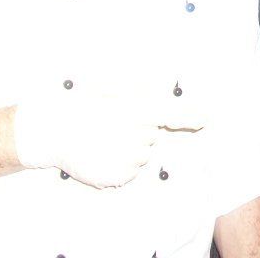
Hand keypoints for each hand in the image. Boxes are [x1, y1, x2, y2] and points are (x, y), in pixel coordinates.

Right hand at [14, 88, 204, 188]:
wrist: (53, 130)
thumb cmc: (82, 105)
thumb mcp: (110, 87)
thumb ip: (137, 87)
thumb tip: (160, 83)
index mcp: (134, 111)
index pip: (171, 113)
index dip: (190, 116)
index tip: (206, 119)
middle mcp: (134, 136)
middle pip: (153, 137)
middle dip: (141, 132)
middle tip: (115, 124)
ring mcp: (125, 158)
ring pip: (142, 155)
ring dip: (130, 148)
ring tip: (105, 138)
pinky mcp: (116, 177)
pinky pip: (129, 172)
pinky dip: (120, 165)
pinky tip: (102, 153)